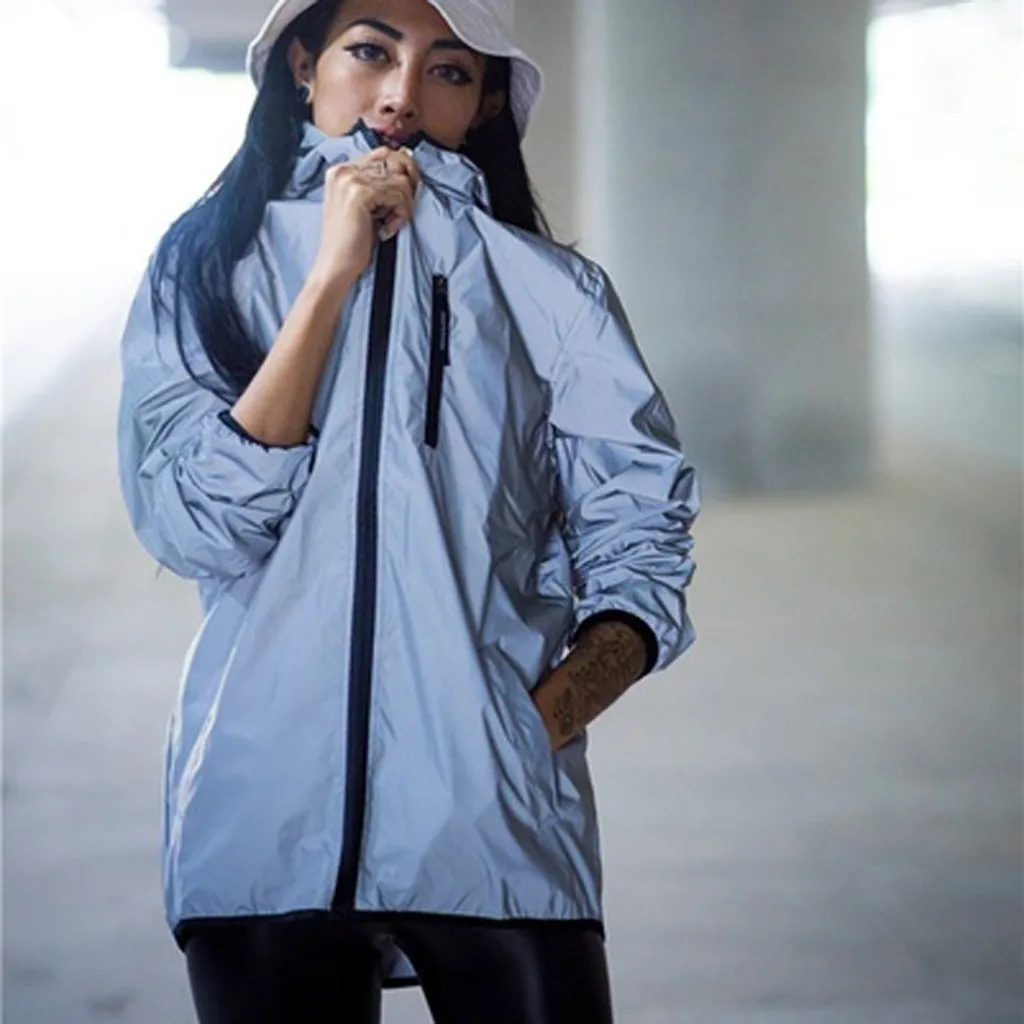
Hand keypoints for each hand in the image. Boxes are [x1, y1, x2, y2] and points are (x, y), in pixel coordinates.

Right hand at [311, 145, 420, 284]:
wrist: (336, 265)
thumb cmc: (352, 241)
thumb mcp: (364, 205)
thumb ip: (378, 184)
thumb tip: (408, 162)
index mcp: (341, 170)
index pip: (384, 153)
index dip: (402, 173)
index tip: (404, 197)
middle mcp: (344, 170)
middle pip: (396, 163)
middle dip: (406, 190)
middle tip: (399, 212)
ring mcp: (350, 179)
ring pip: (401, 181)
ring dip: (403, 207)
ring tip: (389, 224)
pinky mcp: (360, 193)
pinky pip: (399, 195)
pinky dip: (400, 215)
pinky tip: (387, 229)